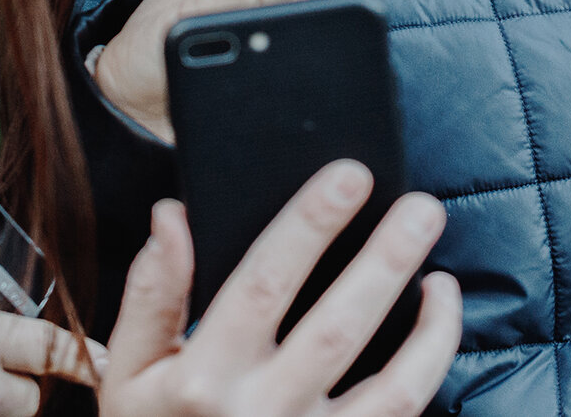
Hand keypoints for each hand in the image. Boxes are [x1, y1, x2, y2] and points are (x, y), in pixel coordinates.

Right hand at [99, 161, 461, 416]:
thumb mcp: (129, 377)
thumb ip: (152, 295)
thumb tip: (172, 216)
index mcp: (203, 379)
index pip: (264, 284)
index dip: (309, 225)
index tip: (348, 176)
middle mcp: (260, 414)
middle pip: (337, 327)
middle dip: (384, 261)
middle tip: (422, 207)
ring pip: (388, 384)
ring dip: (426, 323)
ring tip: (441, 266)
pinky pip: (401, 414)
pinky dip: (431, 363)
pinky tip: (438, 313)